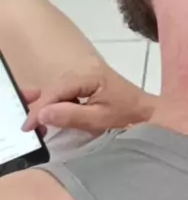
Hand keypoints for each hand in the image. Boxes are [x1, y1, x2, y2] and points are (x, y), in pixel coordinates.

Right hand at [22, 62, 157, 136]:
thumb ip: (70, 116)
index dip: (40, 108)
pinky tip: (50, 115)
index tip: (28, 127)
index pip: (58, 89)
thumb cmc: (127, 117)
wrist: (147, 113)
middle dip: (41, 107)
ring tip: (36, 124)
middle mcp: (86, 71)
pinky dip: (56, 103)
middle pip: (55, 87)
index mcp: (90, 76)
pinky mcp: (88, 83)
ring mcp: (87, 76)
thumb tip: (42, 114)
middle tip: (31, 129)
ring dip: (47, 106)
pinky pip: (66, 91)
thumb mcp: (99, 120)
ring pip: (59, 89)